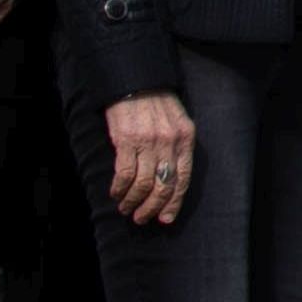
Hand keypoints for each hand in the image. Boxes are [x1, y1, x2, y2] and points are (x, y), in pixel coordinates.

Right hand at [106, 93, 196, 224]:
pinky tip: (116, 194)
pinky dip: (120, 188)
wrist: (137, 81)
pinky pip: (125, 174)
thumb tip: (168, 180)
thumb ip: (177, 148)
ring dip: (133, 201)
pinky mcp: (127, 140)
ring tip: (126, 209)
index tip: (166, 219)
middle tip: (142, 218)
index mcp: (185, 139)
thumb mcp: (178, 123)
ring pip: (144, 184)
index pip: (183, 179)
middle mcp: (170, 142)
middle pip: (164, 186)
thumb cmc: (157, 104)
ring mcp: (149, 142)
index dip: (174, 202)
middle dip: (152, 207)